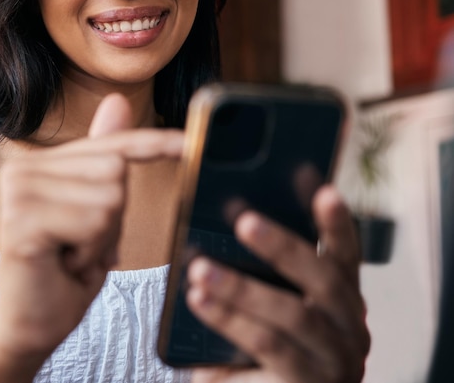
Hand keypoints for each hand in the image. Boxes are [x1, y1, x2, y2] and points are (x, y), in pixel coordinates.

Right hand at [0, 94, 183, 364]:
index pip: (111, 144)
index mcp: (43, 162)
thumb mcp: (97, 212)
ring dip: (103, 239)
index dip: (155, 142)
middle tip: (82, 245)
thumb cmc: (66, 269)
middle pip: (116, 170)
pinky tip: (64, 263)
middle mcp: (25, 167)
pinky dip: (91, 252)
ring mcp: (19, 190)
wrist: (31, 324)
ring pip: (110, 197)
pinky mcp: (22, 219)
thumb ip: (104, 161)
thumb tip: (116, 100)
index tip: (191, 140)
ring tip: (72, 254)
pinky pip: (94, 222)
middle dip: (114, 219)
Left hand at [188, 187, 369, 382]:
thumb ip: (265, 275)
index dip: (338, 223)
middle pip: (324, 279)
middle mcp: (351, 328)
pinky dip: (230, 320)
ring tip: (200, 269)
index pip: (347, 254)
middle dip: (283, 247)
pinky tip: (200, 300)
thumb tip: (230, 225)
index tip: (324, 190)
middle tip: (245, 222)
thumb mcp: (269, 307)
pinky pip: (268, 345)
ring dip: (242, 288)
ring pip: (293, 313)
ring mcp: (336, 360)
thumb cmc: (262, 347)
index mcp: (342, 299)